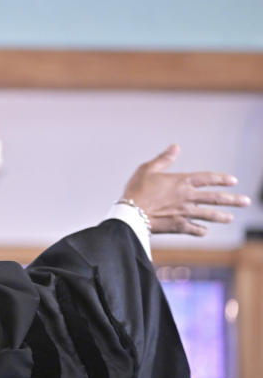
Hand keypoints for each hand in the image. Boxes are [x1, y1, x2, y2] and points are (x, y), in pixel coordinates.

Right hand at [122, 145, 250, 235]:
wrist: (130, 214)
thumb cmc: (136, 190)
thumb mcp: (147, 169)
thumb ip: (163, 159)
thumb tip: (175, 147)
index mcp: (181, 181)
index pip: (207, 178)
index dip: (221, 179)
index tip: (233, 181)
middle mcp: (187, 197)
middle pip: (215, 198)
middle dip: (232, 199)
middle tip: (246, 201)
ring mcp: (185, 213)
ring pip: (209, 215)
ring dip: (222, 216)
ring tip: (230, 218)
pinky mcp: (178, 226)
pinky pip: (194, 229)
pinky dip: (200, 230)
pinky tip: (204, 231)